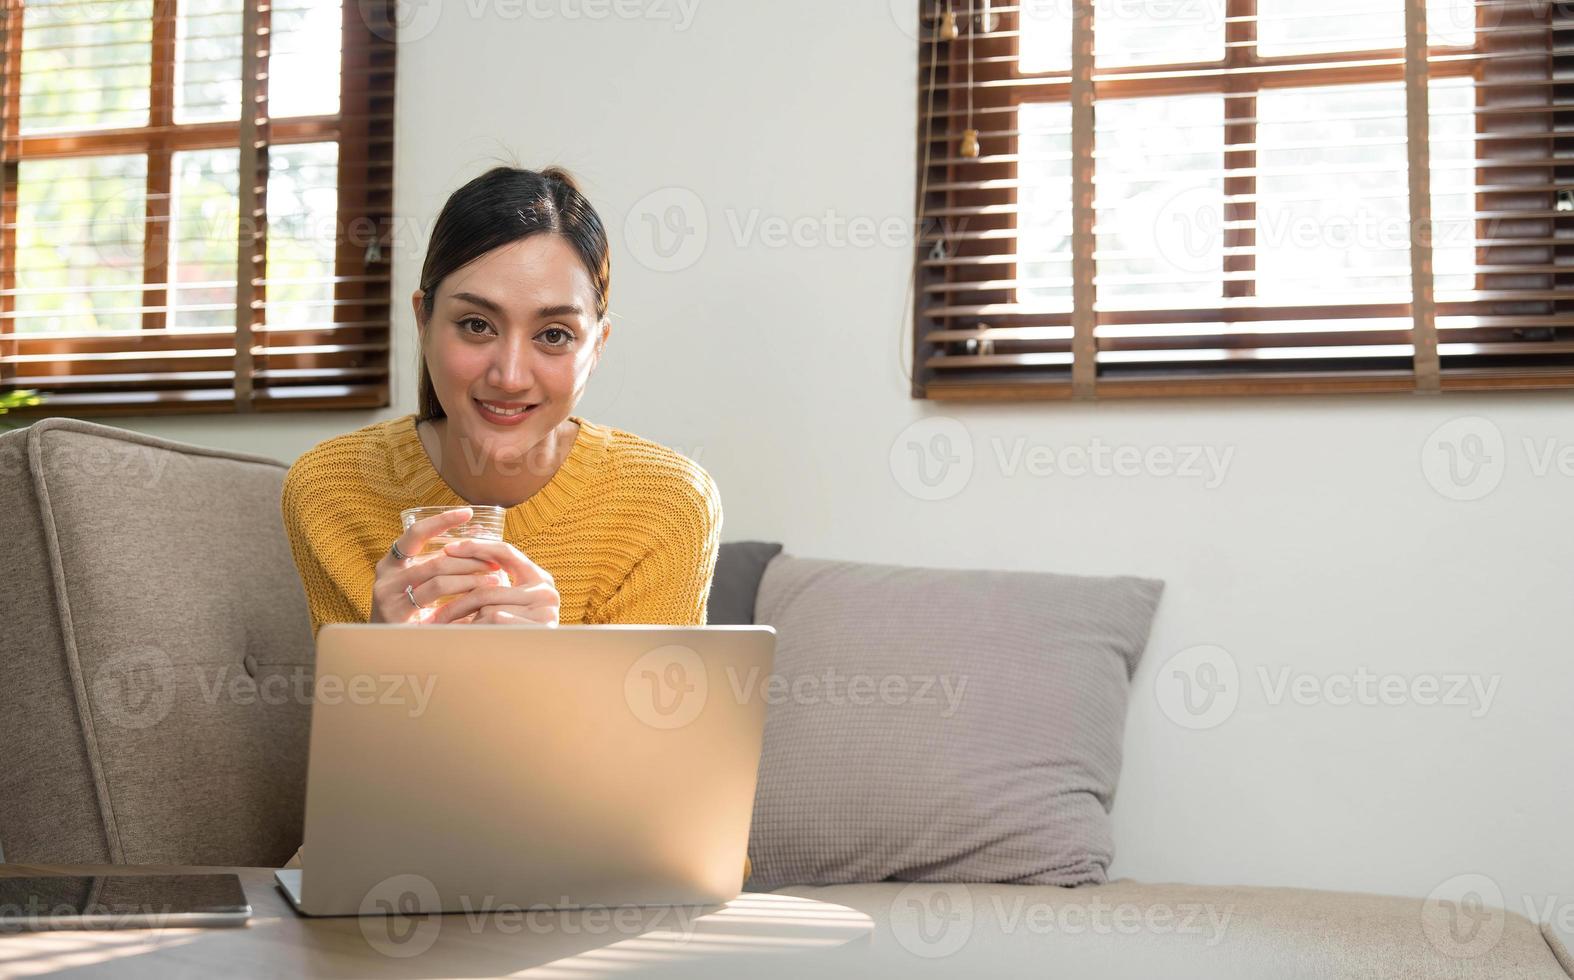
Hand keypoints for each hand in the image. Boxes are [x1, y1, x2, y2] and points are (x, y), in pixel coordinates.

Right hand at [370, 508, 507, 623]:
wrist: (384, 650)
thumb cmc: (409, 612)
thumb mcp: (420, 583)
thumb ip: (442, 561)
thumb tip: (478, 533)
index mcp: (391, 563)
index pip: (416, 533)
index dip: (442, 521)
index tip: (468, 512)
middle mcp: (387, 577)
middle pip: (437, 560)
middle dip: (471, 560)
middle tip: (495, 562)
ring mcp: (390, 598)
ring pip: (439, 581)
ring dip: (471, 579)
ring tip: (493, 580)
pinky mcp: (398, 618)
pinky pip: (437, 604)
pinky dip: (462, 599)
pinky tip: (478, 601)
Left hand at [426, 537, 559, 625]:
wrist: (538, 667)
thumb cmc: (514, 635)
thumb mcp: (506, 604)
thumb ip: (494, 580)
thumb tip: (462, 544)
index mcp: (539, 579)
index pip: (505, 552)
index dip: (476, 547)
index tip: (449, 549)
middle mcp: (547, 591)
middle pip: (490, 583)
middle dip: (458, 593)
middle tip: (431, 593)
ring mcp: (546, 611)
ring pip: (488, 605)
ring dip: (462, 615)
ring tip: (440, 623)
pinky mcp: (539, 628)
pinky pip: (495, 620)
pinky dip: (474, 628)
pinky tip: (456, 635)